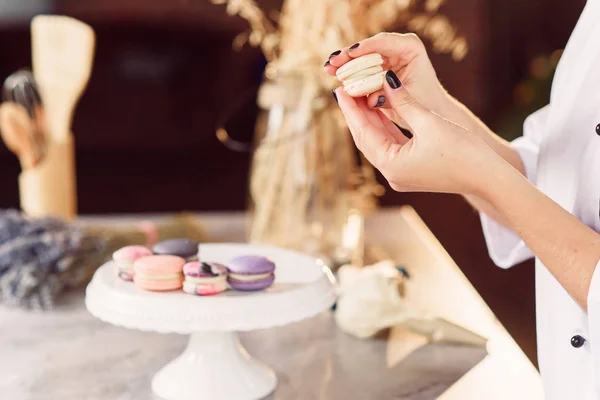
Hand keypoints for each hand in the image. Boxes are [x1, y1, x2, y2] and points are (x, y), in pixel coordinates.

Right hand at [324, 33, 446, 112]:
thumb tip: (371, 96)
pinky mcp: (379, 68)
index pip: (384, 42)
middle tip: (333, 62)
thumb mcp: (408, 99)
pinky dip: (348, 72)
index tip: (350, 53)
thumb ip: (390, 94)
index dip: (365, 47)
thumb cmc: (425, 104)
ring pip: (362, 57)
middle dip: (349, 55)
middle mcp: (397, 48)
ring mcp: (387, 57)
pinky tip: (334, 74)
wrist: (431, 110)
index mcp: (410, 48)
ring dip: (345, 63)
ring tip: (329, 68)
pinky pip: (361, 68)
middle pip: (368, 48)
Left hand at [334, 70, 504, 195]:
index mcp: (392, 165)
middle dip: (357, 114)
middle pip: (367, 139)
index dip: (351, 110)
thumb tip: (384, 81)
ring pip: (379, 142)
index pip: (363, 133)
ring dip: (370, 119)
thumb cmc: (462, 151)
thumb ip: (403, 102)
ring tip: (358, 95)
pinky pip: (391, 146)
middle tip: (345, 89)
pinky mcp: (411, 170)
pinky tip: (379, 110)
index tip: (339, 90)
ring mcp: (401, 174)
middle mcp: (392, 173)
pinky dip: (385, 128)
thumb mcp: (429, 122)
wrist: (488, 177)